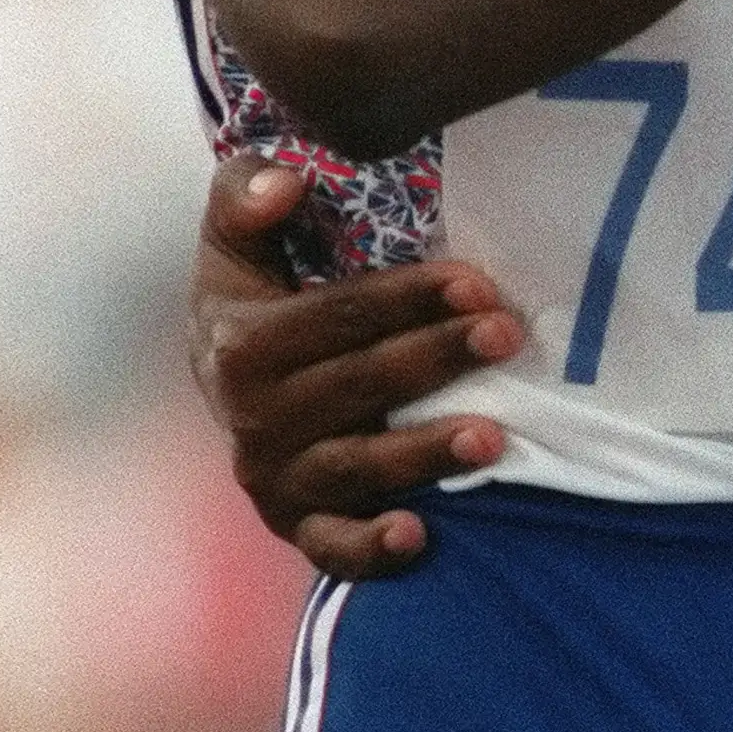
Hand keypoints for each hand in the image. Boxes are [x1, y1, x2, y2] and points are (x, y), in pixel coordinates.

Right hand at [189, 153, 522, 577]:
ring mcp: (274, 478)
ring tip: (493, 437)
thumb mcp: (235, 244)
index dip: (409, 298)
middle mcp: (254, 417)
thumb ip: (244, 197)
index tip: (477, 283)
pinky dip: (370, 550)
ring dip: (425, 453)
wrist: (224, 388)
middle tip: (508, 336)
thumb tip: (285, 182)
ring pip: (357, 466)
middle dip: (438, 359)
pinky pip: (331, 548)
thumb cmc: (255, 303)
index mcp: (241, 345)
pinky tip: (420, 535)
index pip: (340, 317)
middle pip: (361, 385)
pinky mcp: (295, 526)